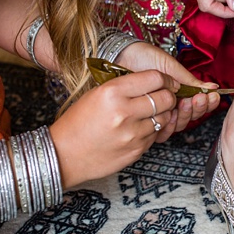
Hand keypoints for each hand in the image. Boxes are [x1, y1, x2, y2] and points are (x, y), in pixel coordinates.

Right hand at [51, 67, 180, 187]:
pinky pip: (155, 136)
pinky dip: (151, 131)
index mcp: (112, 92)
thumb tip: (153, 81)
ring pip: (164, 118)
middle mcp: (124, 112)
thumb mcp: (96, 94)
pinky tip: (138, 129)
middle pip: (166, 98)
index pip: (155, 78)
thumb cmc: (77, 122)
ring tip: (149, 113)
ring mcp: (132, 134)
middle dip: (168, 96)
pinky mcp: (136, 151)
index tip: (167, 82)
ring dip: (161, 114)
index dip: (166, 79)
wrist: (64, 155)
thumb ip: (124, 86)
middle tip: (163, 96)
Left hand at [118, 42, 220, 136]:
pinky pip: (159, 132)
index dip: (206, 103)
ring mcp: (156, 114)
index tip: (212, 96)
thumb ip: (191, 82)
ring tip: (185, 102)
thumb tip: (213, 88)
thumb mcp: (171, 68)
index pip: (196, 104)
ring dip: (185, 115)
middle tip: (197, 99)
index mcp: (177, 93)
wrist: (121, 56)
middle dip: (197, 109)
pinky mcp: (143, 122)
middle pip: (189, 117)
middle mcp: (168, 105)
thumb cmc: (144, 58)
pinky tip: (170, 114)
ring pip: (177, 125)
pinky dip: (168, 125)